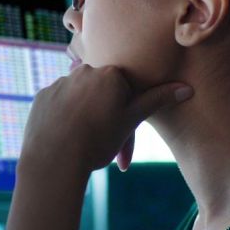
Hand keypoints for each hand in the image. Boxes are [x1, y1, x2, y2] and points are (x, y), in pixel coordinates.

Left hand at [19, 64, 192, 175]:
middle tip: (103, 143)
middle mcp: (83, 71)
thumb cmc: (98, 140)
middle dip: (105, 113)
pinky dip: (64, 118)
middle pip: (100, 91)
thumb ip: (157, 100)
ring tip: (83, 143)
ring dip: (84, 115)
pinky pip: (58, 104)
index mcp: (109, 74)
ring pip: (79, 98)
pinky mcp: (42, 97)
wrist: (55, 158)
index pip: (124, 87)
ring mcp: (60, 83)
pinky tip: (65, 137)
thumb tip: (187, 88)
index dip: (126, 111)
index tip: (121, 132)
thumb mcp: (132, 121)